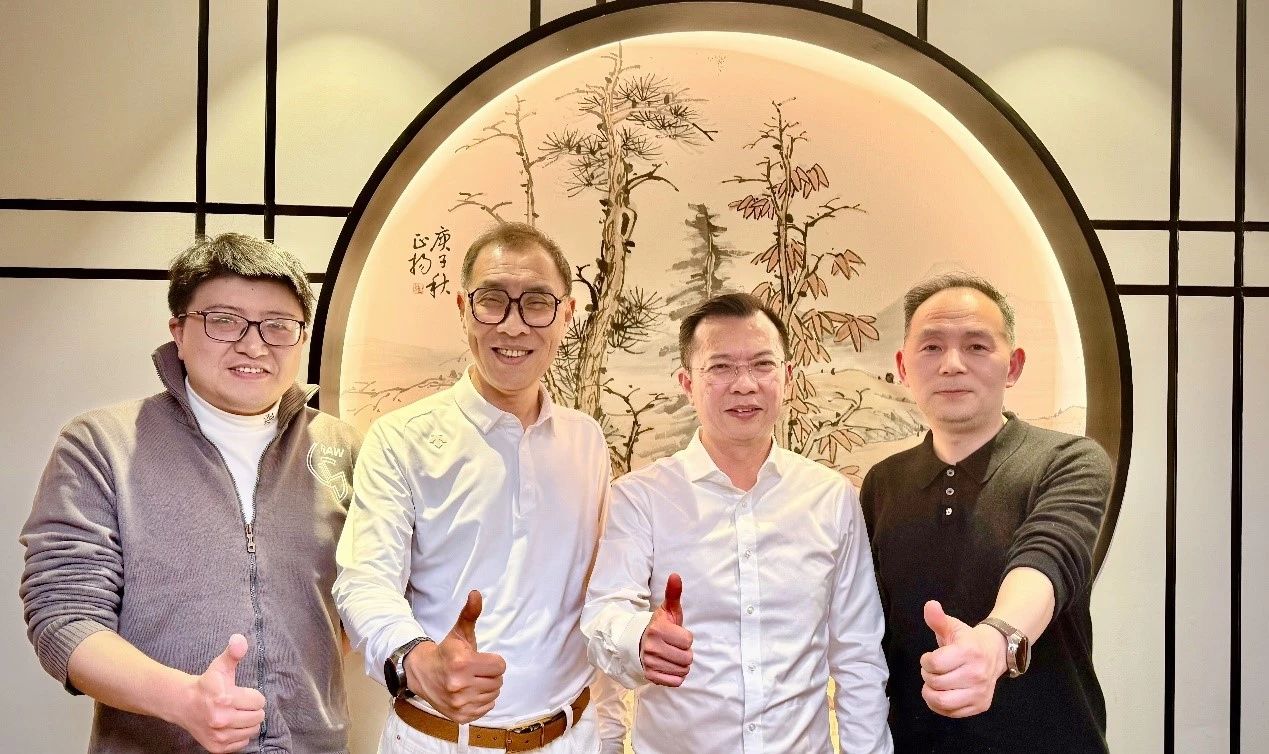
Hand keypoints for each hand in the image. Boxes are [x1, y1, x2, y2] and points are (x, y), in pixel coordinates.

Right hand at [173, 634, 266, 752]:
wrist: (183, 704)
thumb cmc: (207, 684)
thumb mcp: (220, 665)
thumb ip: (234, 652)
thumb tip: (240, 640)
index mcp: (224, 699)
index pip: (258, 701)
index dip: (253, 696)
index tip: (242, 693)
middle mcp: (221, 720)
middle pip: (258, 717)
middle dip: (253, 709)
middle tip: (241, 704)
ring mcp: (219, 736)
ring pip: (252, 731)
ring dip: (248, 722)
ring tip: (237, 714)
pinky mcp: (216, 747)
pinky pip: (243, 743)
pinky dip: (240, 735)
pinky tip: (231, 725)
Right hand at [406, 590, 506, 723]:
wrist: (422, 674)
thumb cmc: (446, 652)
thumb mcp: (459, 632)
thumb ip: (470, 613)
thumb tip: (476, 593)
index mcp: (462, 663)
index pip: (500, 666)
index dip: (492, 661)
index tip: (479, 659)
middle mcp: (460, 685)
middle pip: (498, 681)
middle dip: (489, 674)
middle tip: (475, 670)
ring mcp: (459, 703)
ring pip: (493, 695)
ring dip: (486, 688)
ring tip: (471, 680)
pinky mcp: (459, 716)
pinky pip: (486, 708)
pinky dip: (481, 701)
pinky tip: (469, 692)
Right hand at [640, 573, 692, 686]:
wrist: (638, 644)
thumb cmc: (659, 627)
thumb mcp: (667, 610)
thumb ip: (673, 593)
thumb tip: (676, 575)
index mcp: (658, 629)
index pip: (688, 640)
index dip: (686, 638)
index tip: (676, 635)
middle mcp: (652, 646)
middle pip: (687, 657)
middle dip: (685, 653)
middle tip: (675, 647)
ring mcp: (650, 663)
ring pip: (683, 670)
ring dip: (681, 664)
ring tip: (671, 656)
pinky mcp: (650, 676)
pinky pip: (676, 681)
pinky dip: (676, 676)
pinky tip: (668, 666)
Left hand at [919, 600, 1007, 717]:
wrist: (996, 652)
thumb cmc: (969, 640)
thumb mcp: (953, 627)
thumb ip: (938, 619)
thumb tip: (929, 605)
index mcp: (968, 652)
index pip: (934, 664)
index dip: (925, 661)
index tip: (929, 658)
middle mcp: (976, 674)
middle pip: (936, 683)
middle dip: (927, 676)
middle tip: (932, 670)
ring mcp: (980, 692)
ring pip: (942, 701)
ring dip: (930, 693)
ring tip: (934, 684)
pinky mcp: (980, 705)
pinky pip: (951, 713)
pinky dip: (939, 706)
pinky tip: (941, 693)